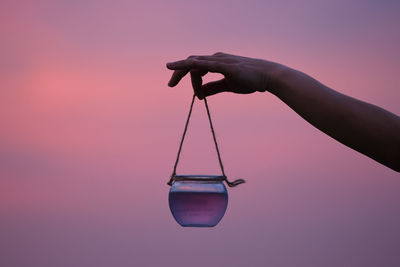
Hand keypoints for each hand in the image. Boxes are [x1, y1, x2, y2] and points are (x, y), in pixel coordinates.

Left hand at [166, 52, 282, 98]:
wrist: (267, 76)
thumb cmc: (249, 79)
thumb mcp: (227, 85)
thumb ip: (213, 88)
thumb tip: (200, 93)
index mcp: (216, 63)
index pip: (195, 67)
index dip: (188, 78)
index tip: (196, 96)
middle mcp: (215, 58)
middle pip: (190, 62)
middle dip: (177, 72)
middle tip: (170, 85)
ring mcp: (219, 60)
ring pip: (193, 63)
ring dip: (182, 72)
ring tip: (174, 83)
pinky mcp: (223, 65)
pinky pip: (203, 64)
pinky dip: (189, 65)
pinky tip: (180, 66)